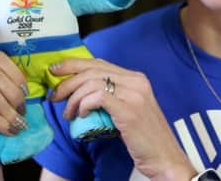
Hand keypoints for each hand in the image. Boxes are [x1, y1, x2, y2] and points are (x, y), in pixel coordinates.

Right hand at [0, 52, 27, 177]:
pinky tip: (9, 129)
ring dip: (8, 109)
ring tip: (18, 121)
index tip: (26, 92)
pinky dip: (0, 121)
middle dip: (13, 93)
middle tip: (23, 109)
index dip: (16, 74)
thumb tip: (31, 72)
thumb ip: (9, 78)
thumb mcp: (3, 93)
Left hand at [49, 58, 194, 180]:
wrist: (165, 158)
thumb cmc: (144, 137)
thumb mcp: (128, 109)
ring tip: (68, 114)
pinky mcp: (129, 110)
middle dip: (68, 81)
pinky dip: (84, 104)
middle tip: (55, 96)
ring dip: (74, 98)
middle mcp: (136, 81)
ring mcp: (134, 94)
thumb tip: (80, 90)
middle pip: (92, 70)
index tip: (56, 70)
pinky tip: (81, 115)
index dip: (74, 64)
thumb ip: (112, 96)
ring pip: (92, 83)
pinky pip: (98, 97)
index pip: (99, 63)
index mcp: (136, 78)